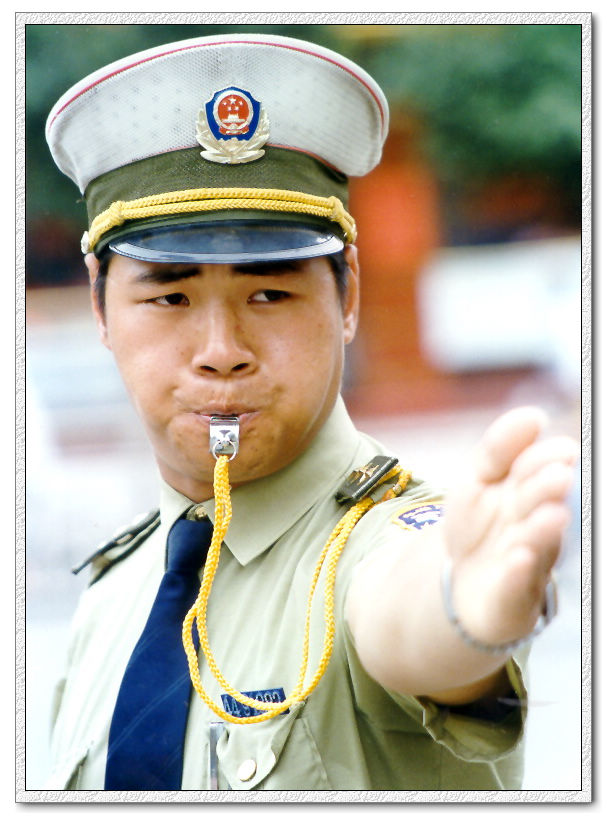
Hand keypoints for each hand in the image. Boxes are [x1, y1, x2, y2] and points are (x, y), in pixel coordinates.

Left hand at [442, 407, 577, 648]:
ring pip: (539, 546)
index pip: (540, 471)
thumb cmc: (478, 524)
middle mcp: (535, 527)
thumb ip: (500, 449)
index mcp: (530, 493)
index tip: (562, 451)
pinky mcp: (513, 599)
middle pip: (542, 506)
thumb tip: (534, 415)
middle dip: (549, 491)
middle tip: (560, 477)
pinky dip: (517, 573)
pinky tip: (518, 558)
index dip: (548, 461)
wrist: (461, 582)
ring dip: (543, 531)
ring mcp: (528, 563)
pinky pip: (516, 587)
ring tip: (551, 515)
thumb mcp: (477, 480)